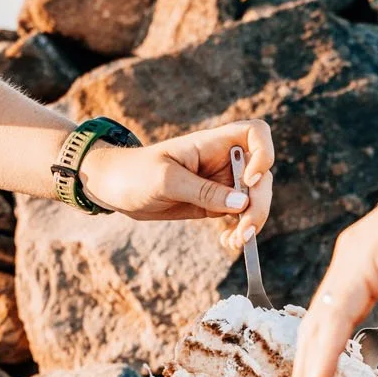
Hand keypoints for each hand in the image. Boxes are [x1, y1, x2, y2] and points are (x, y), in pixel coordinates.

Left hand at [78, 120, 275, 254]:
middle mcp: (223, 160)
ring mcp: (221, 183)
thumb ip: (204, 192)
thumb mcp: (166, 181)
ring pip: (254, 199)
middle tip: (244, 229)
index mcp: (212, 143)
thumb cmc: (134, 174)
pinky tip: (229, 243)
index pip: (256, 133)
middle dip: (259, 203)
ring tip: (235, 242)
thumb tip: (242, 204)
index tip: (249, 180)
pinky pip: (239, 216)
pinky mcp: (214, 203)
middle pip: (262, 175)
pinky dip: (240, 230)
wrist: (114, 188)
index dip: (263, 154)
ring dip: (253, 221)